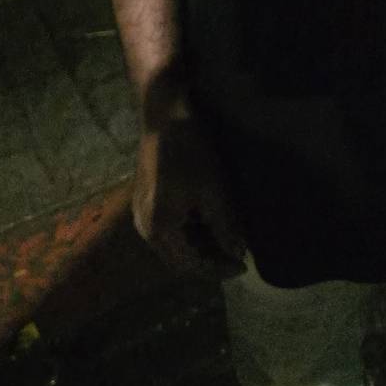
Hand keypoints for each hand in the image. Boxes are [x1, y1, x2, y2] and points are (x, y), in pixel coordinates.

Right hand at [132, 106, 245, 274]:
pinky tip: (209, 223)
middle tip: (237, 256)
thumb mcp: (214, 190)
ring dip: (199, 247)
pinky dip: (190, 232)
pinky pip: (168, 229)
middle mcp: (145, 228)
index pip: (191, 265)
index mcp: (158, 230)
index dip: (218, 269)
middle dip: (209, 261)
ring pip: (174, 245)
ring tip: (227, 240)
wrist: (164, 115)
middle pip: (179, 259)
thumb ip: (225, 226)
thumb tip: (237, 252)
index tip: (244, 268)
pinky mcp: (145, 201)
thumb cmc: (190, 151)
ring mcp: (141, 214)